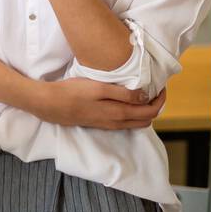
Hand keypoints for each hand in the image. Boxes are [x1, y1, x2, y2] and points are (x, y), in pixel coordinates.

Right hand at [31, 77, 166, 129]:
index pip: (150, 112)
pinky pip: (124, 122)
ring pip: (134, 122)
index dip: (160, 100)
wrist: (49, 104)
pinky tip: (127, 100)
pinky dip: (132, 113)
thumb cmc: (72, 93)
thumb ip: (123, 94)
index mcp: (118, 113)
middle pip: (145, 120)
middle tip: (155, 89)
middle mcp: (115, 123)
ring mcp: (107, 124)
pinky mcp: (99, 122)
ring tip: (143, 93)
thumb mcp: (99, 88)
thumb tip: (145, 97)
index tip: (161, 87)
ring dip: (143, 110)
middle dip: (155, 106)